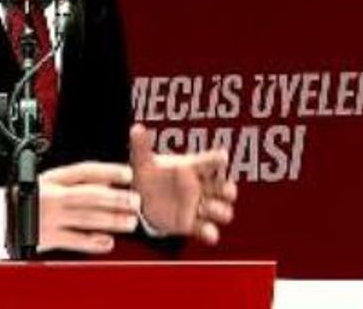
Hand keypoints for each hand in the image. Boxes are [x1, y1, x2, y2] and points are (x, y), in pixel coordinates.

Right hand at [37, 161, 141, 253]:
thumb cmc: (22, 198)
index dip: (108, 171)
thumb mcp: (45, 181)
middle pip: (90, 195)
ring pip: (87, 217)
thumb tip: (104, 182)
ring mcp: (51, 216)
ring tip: (129, 222)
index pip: (85, 171)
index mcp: (53, 178)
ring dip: (111, 220)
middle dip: (116, 198)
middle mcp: (53, 195)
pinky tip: (107, 242)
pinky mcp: (47, 236)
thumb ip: (72, 182)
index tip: (127, 173)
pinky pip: (74, 240)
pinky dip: (92, 242)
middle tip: (135, 200)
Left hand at [130, 123, 238, 243]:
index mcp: (191, 168)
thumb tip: (135, 127)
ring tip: (214, 211)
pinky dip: (209, 233)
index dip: (217, 159)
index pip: (209, 162)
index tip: (222, 157)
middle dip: (228, 189)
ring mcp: (198, 207)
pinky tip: (210, 234)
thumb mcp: (143, 162)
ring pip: (220, 210)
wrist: (141, 201)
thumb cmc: (150, 176)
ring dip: (221, 211)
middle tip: (227, 190)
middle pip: (223, 187)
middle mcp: (200, 187)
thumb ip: (142, 147)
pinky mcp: (191, 224)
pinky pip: (205, 230)